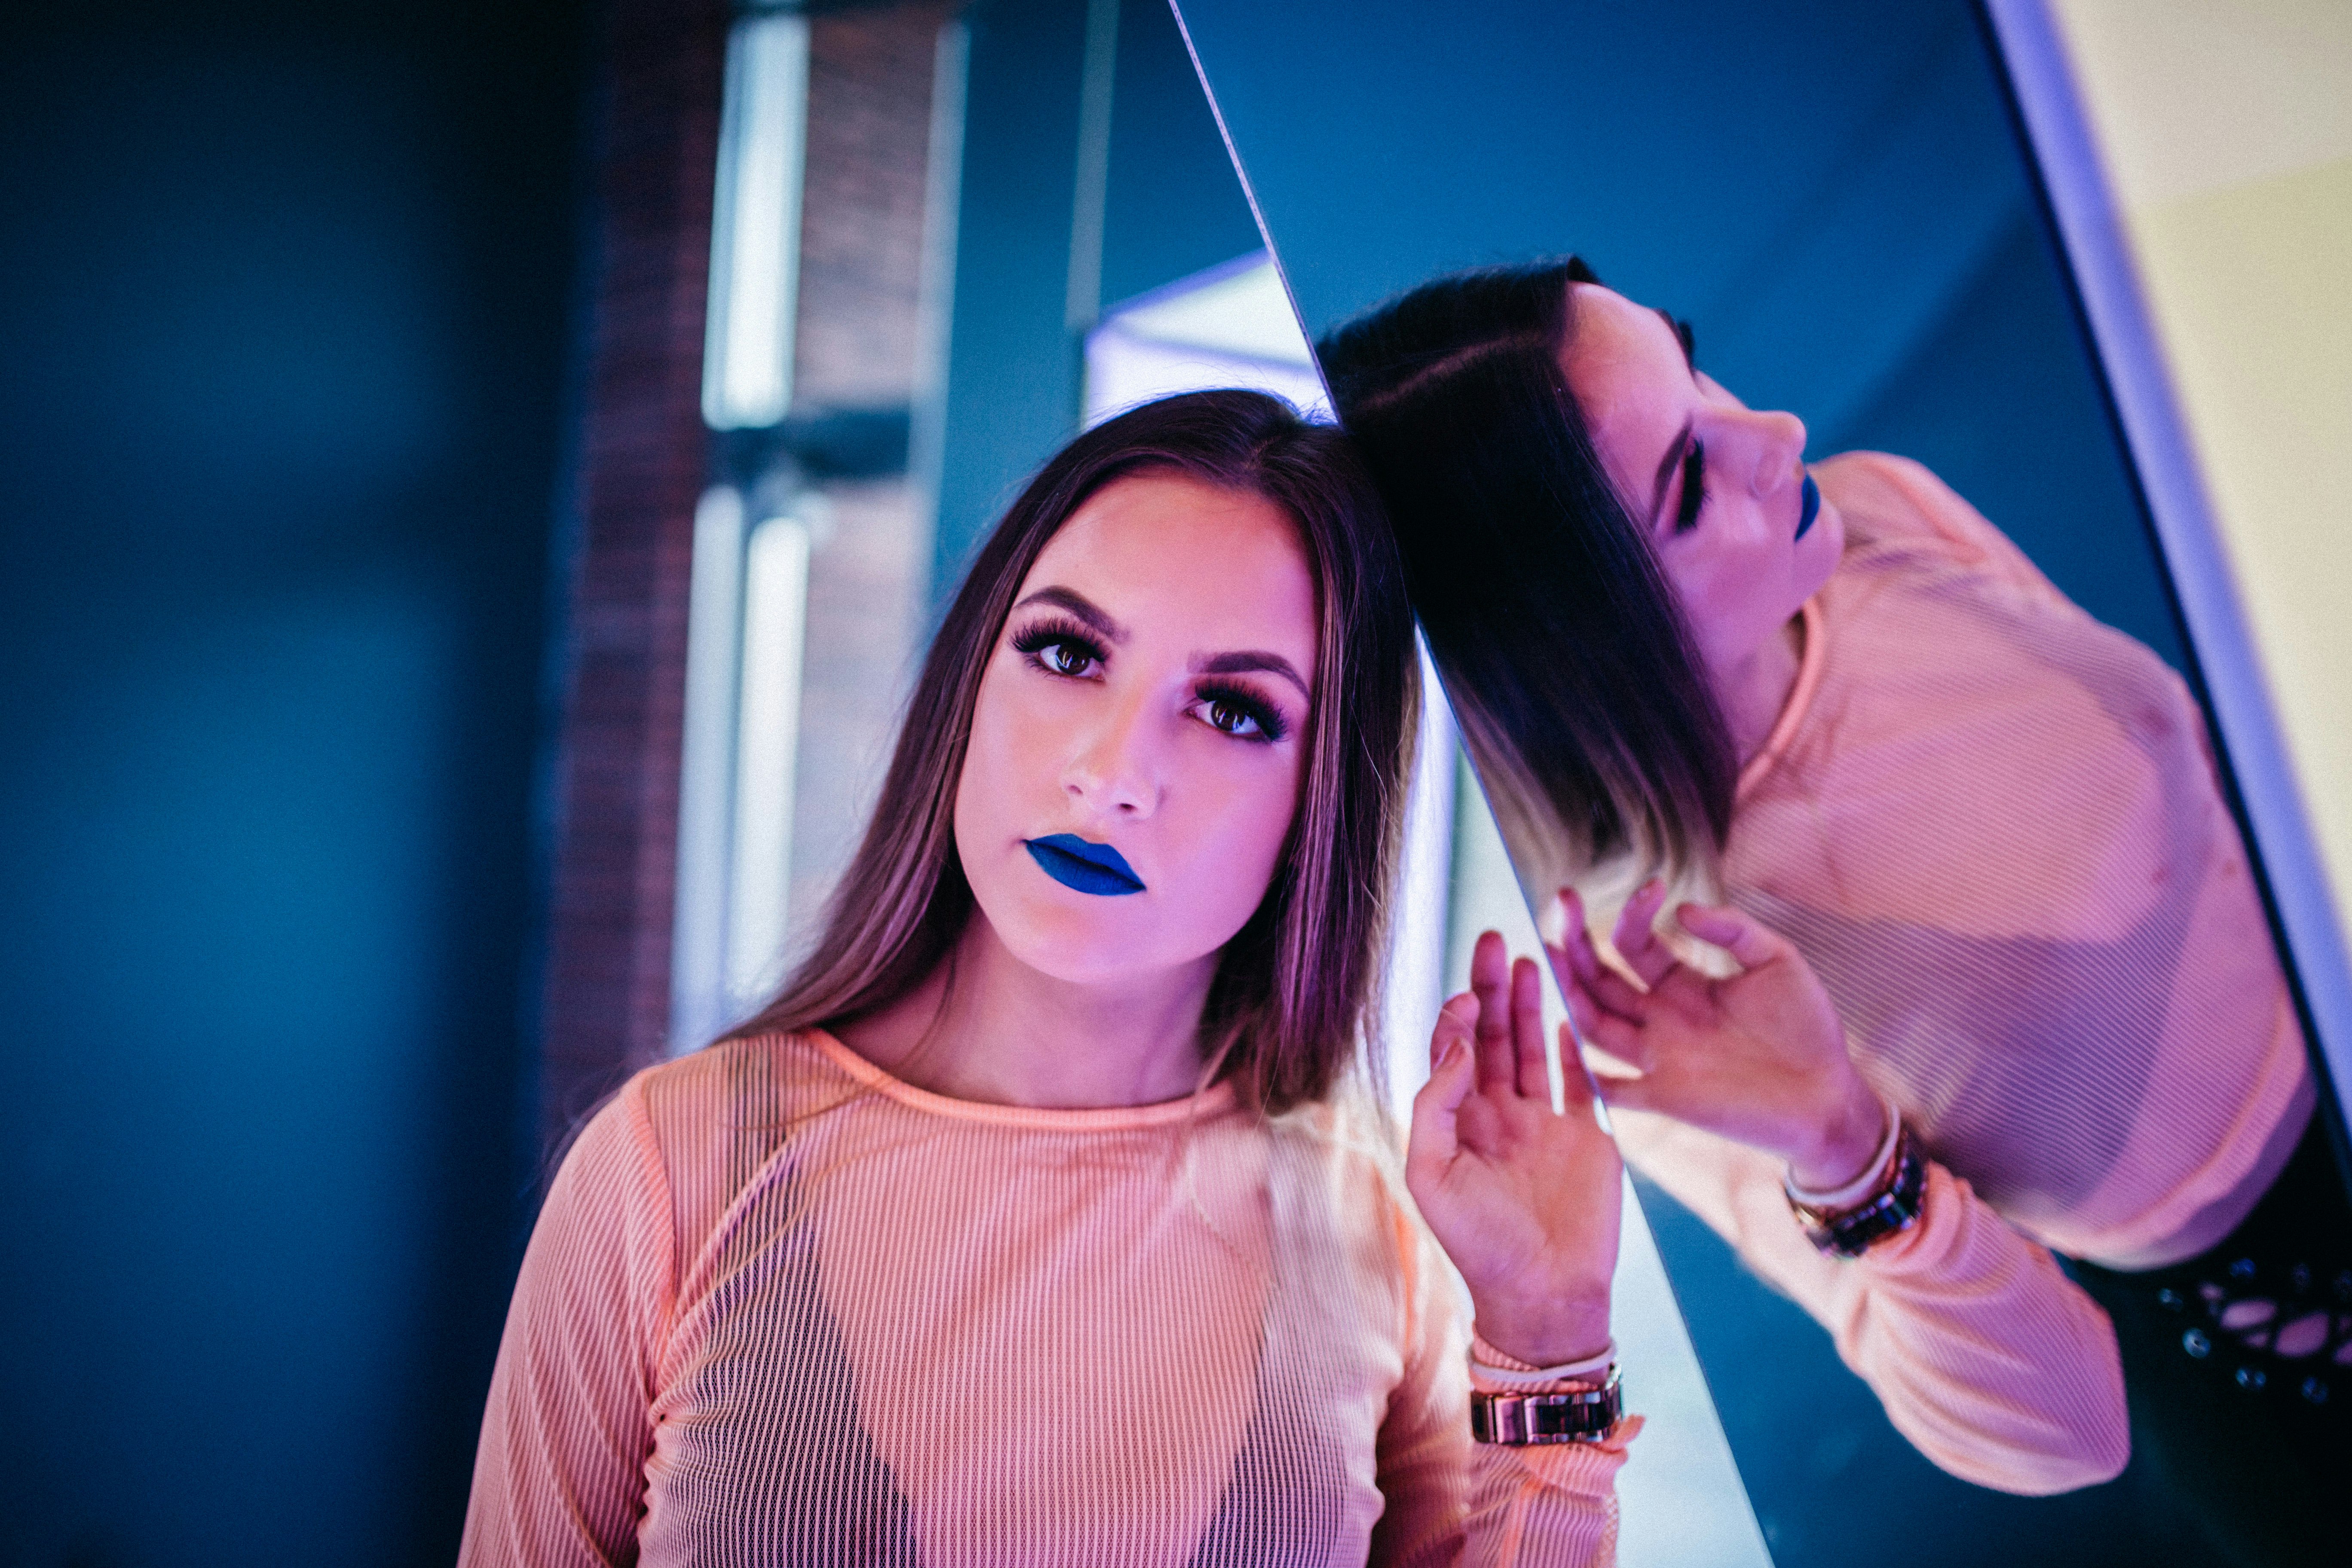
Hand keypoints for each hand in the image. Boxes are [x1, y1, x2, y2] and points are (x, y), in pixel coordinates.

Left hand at [1406, 930, 1621, 1366]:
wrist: (1543, 1293)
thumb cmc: (1477, 1243)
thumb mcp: (1431, 1175)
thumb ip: (1435, 1105)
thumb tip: (1455, 1045)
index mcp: (1458, 1123)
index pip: (1453, 1053)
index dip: (1456, 1017)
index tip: (1466, 993)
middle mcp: (1499, 1116)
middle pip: (1492, 1037)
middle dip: (1490, 989)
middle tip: (1491, 939)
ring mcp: (1544, 1124)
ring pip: (1532, 1049)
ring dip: (1528, 1005)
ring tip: (1526, 959)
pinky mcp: (1586, 1136)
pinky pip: (1578, 1081)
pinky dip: (1572, 1046)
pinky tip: (1567, 1011)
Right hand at [1545, 886, 1885, 1190]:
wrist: (1829, 1098)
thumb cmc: (1808, 1030)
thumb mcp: (1777, 960)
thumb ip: (1733, 929)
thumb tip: (1681, 908)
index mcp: (1682, 986)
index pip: (1635, 944)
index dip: (1634, 914)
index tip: (1652, 885)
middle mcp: (1661, 1019)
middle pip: (1599, 979)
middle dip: (1576, 940)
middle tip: (1560, 899)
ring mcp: (1658, 1058)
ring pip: (1594, 1022)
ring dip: (1570, 989)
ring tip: (1550, 949)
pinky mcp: (1666, 1098)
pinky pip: (1614, 1088)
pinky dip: (1585, 1071)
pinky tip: (1562, 1037)